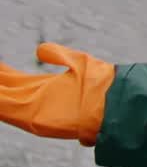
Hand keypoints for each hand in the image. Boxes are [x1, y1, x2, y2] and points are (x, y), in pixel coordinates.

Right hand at [0, 43, 114, 144]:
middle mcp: (32, 98)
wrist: (115, 105)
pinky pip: (2, 107)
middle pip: (1, 87)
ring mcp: (29, 108)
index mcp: (41, 88)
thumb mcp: (76, 62)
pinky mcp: (31, 116)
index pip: (10, 80)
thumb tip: (39, 50)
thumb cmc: (101, 85)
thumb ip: (58, 55)